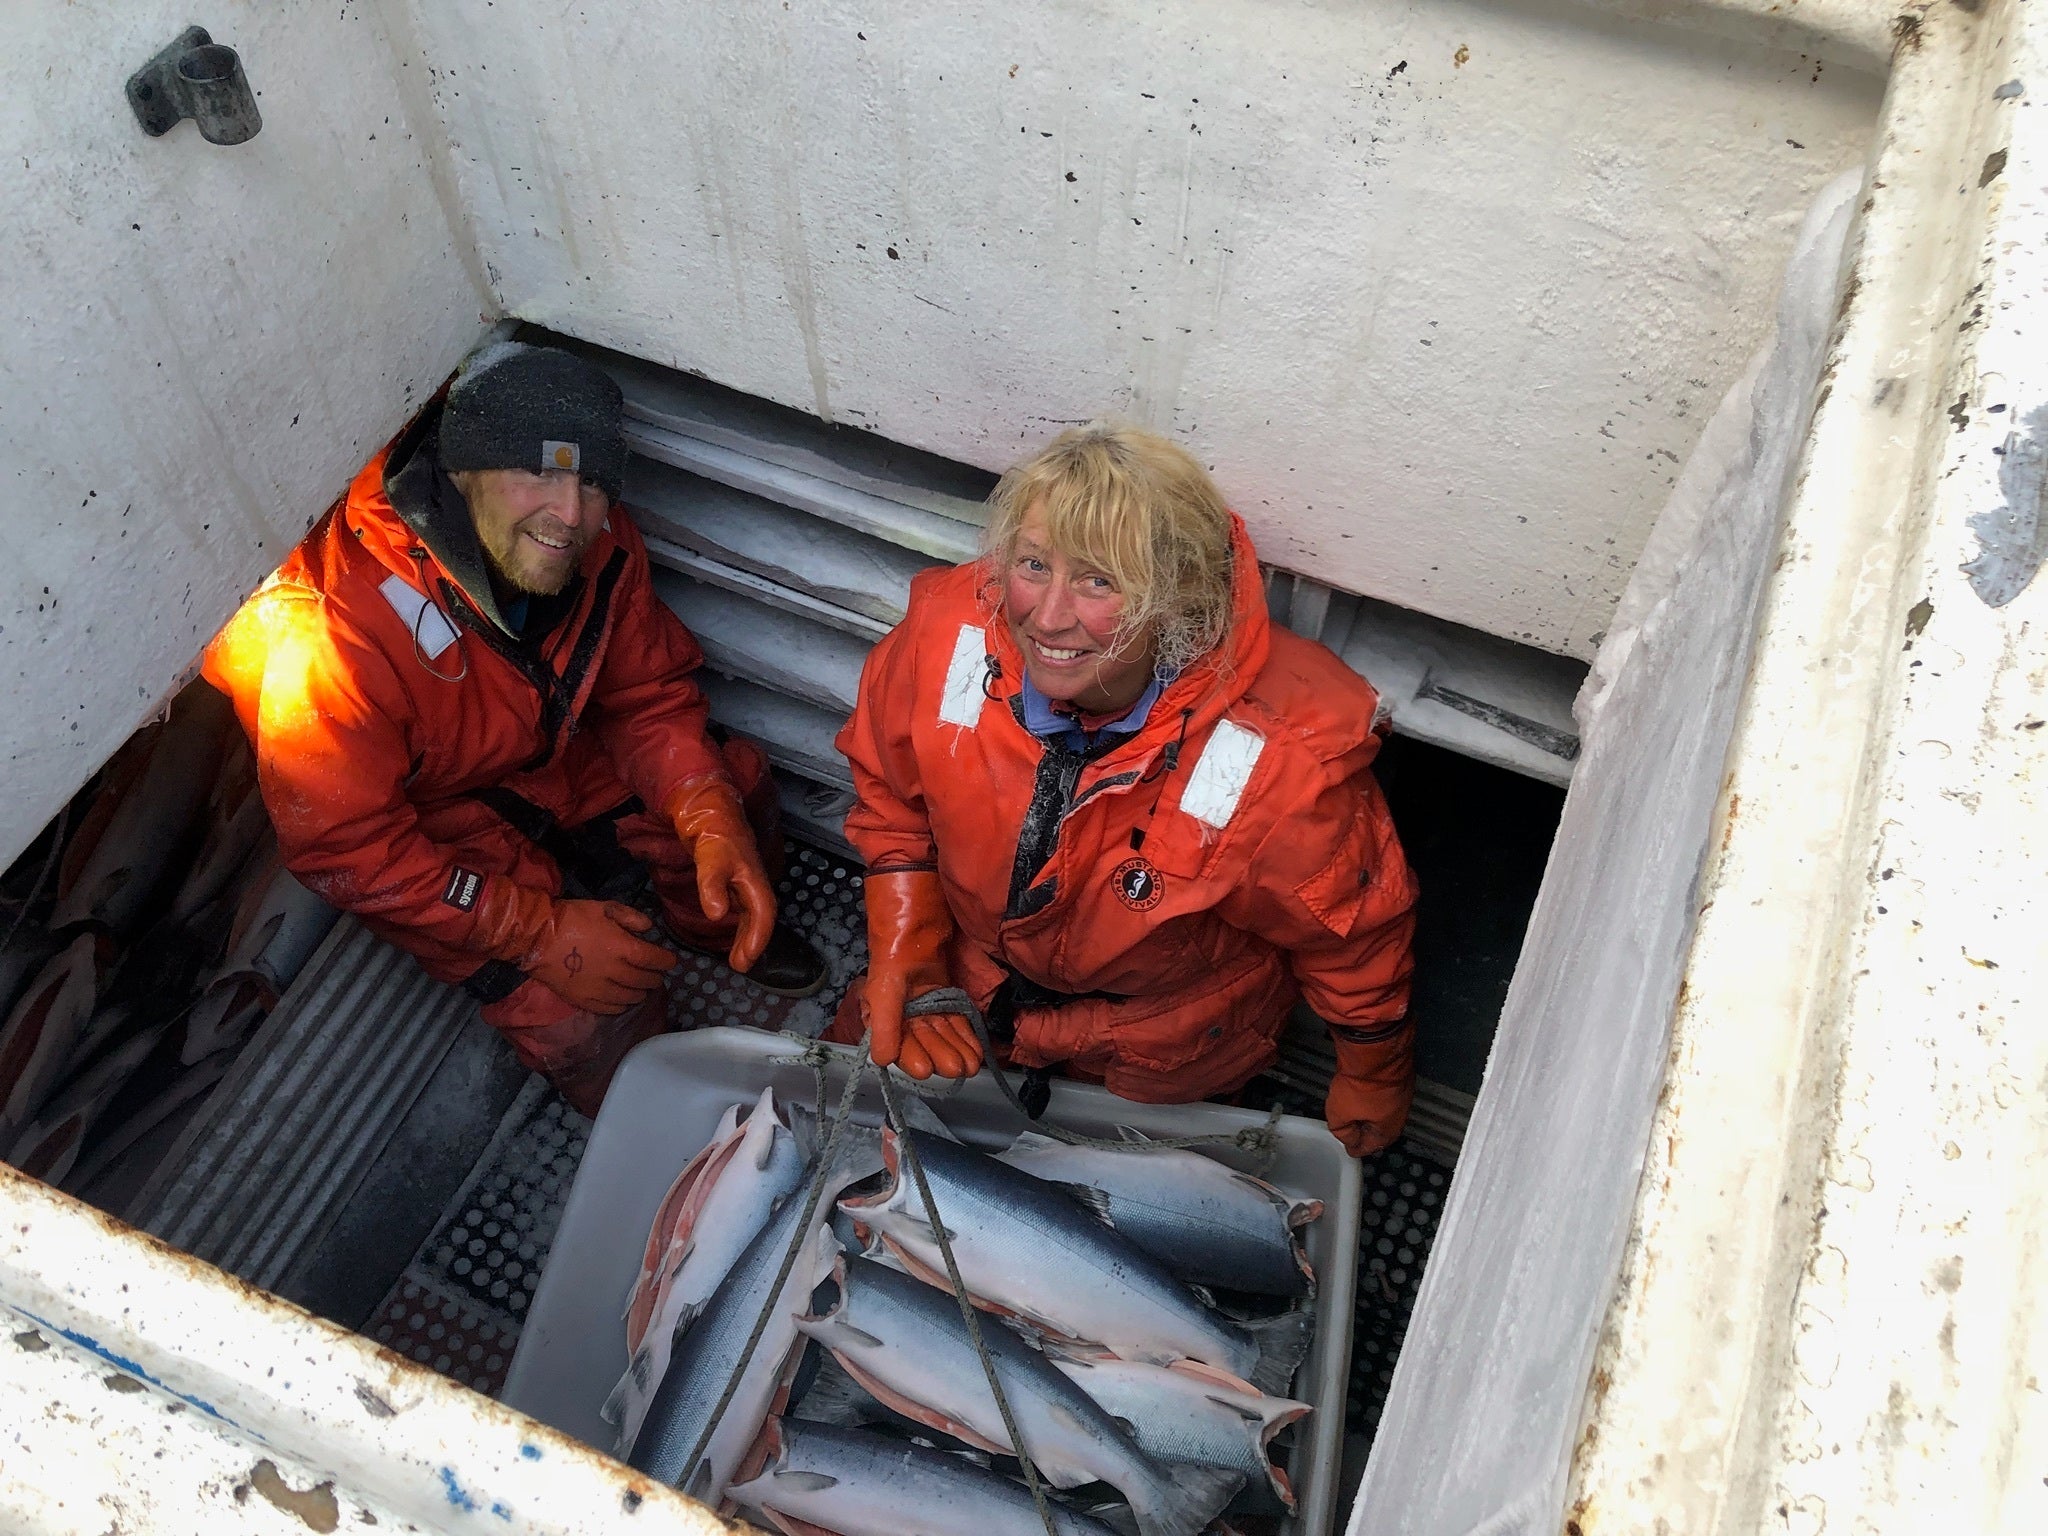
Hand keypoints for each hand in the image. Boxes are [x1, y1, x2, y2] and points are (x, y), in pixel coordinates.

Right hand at [472, 878, 676, 1014]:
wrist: (537, 938)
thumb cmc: (572, 918)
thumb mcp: (603, 907)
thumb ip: (630, 917)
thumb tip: (649, 929)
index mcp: (621, 947)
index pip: (655, 960)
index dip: (667, 961)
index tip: (669, 961)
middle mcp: (615, 971)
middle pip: (646, 981)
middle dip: (655, 978)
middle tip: (655, 974)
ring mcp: (599, 989)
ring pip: (631, 997)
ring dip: (641, 992)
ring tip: (641, 987)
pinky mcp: (585, 1001)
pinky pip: (611, 1009)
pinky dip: (622, 1005)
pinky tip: (623, 999)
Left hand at [665, 775, 775, 971]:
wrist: (710, 809)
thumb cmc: (713, 834)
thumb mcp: (710, 859)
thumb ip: (712, 886)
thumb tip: (717, 916)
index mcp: (754, 879)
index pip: (763, 914)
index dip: (757, 939)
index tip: (745, 960)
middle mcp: (754, 881)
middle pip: (761, 917)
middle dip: (754, 943)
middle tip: (740, 966)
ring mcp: (746, 879)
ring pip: (753, 912)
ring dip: (747, 934)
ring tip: (736, 956)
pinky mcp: (735, 876)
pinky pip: (744, 905)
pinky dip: (740, 921)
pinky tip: (730, 928)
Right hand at [861, 869, 982, 1079]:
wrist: (918, 909)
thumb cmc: (896, 944)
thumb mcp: (886, 985)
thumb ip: (884, 1023)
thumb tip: (882, 1061)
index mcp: (882, 1009)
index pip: (897, 1040)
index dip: (910, 1055)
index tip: (925, 1070)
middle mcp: (903, 1009)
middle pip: (923, 1038)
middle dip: (938, 1054)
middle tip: (955, 1071)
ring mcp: (925, 1000)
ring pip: (940, 1031)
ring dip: (954, 1048)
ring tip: (969, 1066)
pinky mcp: (943, 991)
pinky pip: (953, 1018)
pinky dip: (963, 1034)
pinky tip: (975, 1049)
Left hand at [1325, 1024, 1414, 1156]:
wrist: (1376, 1049)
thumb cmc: (1360, 1083)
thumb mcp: (1339, 1114)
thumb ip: (1342, 1132)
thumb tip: (1349, 1139)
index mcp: (1387, 1131)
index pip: (1368, 1148)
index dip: (1354, 1148)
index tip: (1348, 1149)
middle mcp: (1400, 1115)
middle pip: (1378, 1130)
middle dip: (1364, 1132)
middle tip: (1351, 1132)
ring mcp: (1401, 1094)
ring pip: (1381, 1110)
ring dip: (1368, 1111)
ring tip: (1353, 1110)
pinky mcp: (1399, 1076)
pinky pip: (1382, 1093)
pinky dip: (1372, 1095)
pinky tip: (1362, 1091)